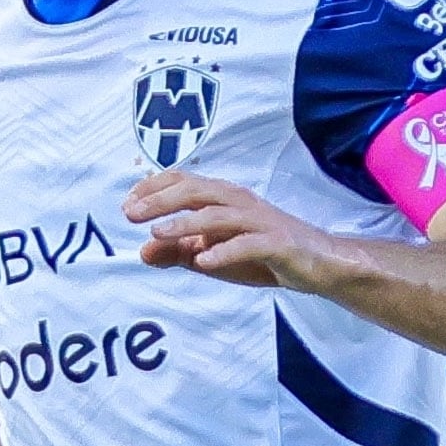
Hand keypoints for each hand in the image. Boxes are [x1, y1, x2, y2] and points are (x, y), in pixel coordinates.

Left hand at [127, 170, 338, 289]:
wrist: (318, 263)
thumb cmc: (261, 253)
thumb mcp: (212, 255)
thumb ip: (178, 253)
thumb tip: (142, 251)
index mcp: (223, 198)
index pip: (183, 181)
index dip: (153, 188)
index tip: (127, 204)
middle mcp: (239, 202)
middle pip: (196, 191)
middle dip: (161, 200)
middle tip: (131, 214)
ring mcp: (259, 221)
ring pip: (218, 215)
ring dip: (186, 223)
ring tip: (158, 233)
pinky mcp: (277, 243)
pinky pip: (248, 244)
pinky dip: (224, 251)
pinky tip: (203, 262)